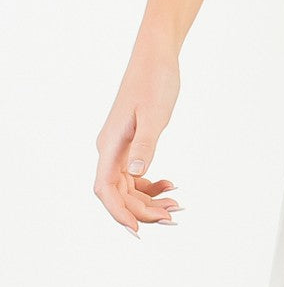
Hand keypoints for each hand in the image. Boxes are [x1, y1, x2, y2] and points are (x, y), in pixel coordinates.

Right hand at [94, 42, 183, 234]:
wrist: (156, 56)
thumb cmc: (154, 81)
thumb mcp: (153, 114)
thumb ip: (145, 144)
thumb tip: (135, 172)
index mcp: (110, 145)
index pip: (105, 189)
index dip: (118, 213)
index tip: (137, 231)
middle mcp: (110, 149)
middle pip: (118, 193)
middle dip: (142, 209)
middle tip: (172, 216)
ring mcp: (119, 147)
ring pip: (128, 186)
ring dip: (148, 199)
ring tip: (175, 205)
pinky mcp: (131, 143)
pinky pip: (135, 174)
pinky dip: (151, 184)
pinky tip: (170, 185)